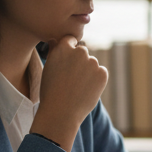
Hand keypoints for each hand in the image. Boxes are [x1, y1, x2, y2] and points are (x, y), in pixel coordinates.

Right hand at [31, 36, 107, 151]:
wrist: (61, 111)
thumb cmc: (51, 90)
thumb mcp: (49, 67)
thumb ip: (54, 51)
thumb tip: (55, 40)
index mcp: (63, 48)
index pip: (70, 40)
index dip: (69, 49)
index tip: (67, 61)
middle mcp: (79, 52)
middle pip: (83, 52)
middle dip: (79, 61)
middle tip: (71, 78)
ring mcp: (92, 62)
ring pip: (92, 63)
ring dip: (88, 71)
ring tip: (77, 86)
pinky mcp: (102, 73)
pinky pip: (101, 73)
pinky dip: (96, 80)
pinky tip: (86, 90)